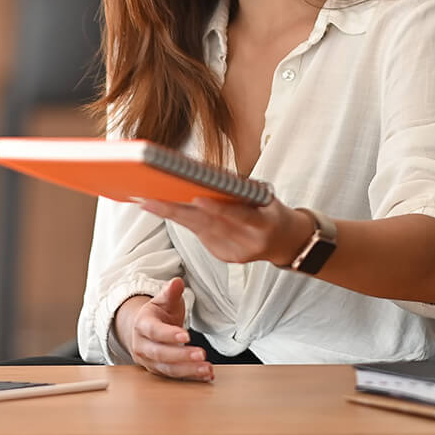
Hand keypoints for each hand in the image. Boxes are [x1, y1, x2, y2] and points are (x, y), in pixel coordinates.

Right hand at [115, 278, 211, 381]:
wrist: (144, 331)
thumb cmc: (157, 314)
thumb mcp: (163, 300)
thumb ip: (171, 292)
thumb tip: (177, 282)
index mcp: (142, 325)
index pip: (154, 331)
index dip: (169, 335)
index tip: (186, 335)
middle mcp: (142, 346)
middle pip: (160, 353)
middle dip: (181, 355)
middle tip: (201, 354)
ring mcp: (149, 361)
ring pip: (168, 369)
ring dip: (188, 370)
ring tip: (207, 368)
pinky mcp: (158, 371)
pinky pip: (175, 377)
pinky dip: (191, 377)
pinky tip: (206, 375)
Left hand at [136, 196, 314, 266]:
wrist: (286, 243)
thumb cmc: (273, 212)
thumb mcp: (267, 198)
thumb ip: (243, 191)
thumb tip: (211, 178)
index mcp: (263, 226)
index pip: (237, 216)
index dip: (217, 209)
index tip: (196, 198)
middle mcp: (246, 244)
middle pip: (207, 226)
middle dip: (177, 211)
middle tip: (150, 199)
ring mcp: (233, 253)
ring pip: (198, 231)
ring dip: (172, 215)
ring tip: (148, 202)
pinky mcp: (223, 257)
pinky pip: (200, 235)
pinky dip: (183, 221)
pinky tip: (165, 210)